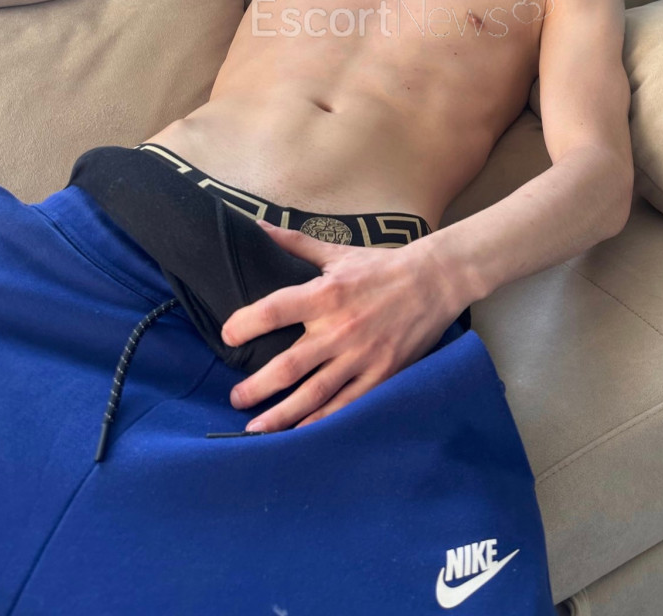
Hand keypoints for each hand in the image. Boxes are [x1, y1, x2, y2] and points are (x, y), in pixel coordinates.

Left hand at [220, 223, 466, 431]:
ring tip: (254, 430)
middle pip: (287, 366)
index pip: (272, 311)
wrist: (435, 281)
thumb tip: (259, 226)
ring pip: (313, 394)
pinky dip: (321, 422)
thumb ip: (295, 243)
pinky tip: (299, 435)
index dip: (244, 325)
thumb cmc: (382, 267)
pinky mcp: (381, 375)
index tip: (228, 336)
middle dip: (255, 388)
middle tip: (235, 398)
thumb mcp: (337, 252)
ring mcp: (361, 356)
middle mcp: (339, 329)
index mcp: (325, 294)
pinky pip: (346, 405)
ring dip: (280, 415)